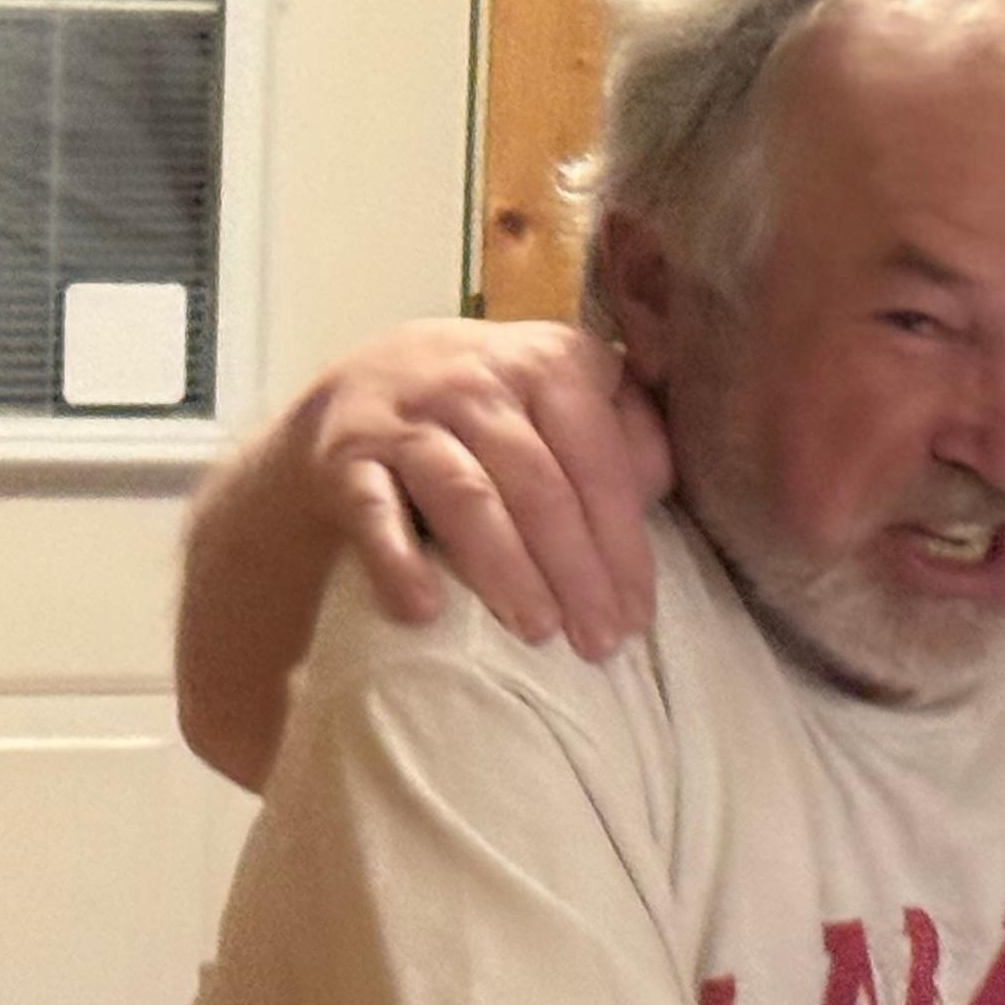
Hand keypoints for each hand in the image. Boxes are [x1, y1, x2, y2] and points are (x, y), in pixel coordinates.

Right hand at [294, 319, 671, 654]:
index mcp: (549, 361)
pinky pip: (373, 511)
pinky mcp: (346, 457)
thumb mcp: (559, 396)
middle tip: (597, 642)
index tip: (637, 616)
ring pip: (467, 496)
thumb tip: (658, 484)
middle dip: (576, 570)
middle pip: (540, 484)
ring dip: (507, 569)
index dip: (623, 543)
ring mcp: (409, 416)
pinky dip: (398, 561)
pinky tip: (424, 610)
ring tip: (537, 630)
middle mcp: (479, 379)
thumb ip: (622, 431)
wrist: (356, 388)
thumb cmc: (489, 409)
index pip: (597, 458)